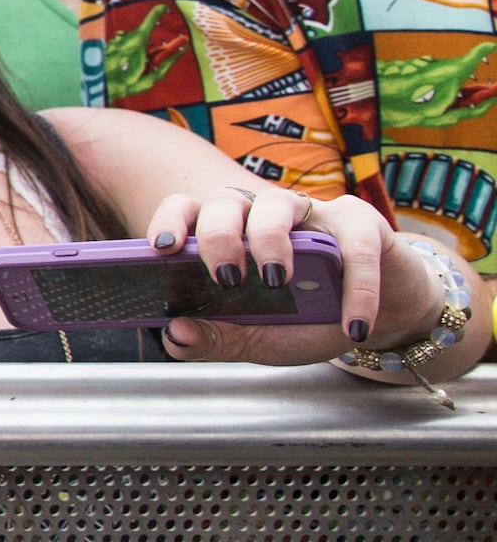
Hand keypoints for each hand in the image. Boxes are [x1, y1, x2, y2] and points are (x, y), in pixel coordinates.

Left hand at [149, 184, 444, 365]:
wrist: (382, 319)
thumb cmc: (312, 321)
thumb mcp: (262, 339)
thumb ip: (219, 339)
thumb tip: (175, 335)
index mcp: (228, 236)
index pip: (187, 209)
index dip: (171, 221)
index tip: (160, 248)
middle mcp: (261, 215)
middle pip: (225, 201)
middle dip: (218, 236)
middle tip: (225, 277)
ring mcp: (311, 214)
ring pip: (277, 204)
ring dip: (271, 240)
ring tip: (276, 281)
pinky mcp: (362, 224)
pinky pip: (355, 247)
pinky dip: (356, 288)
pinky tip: (353, 324)